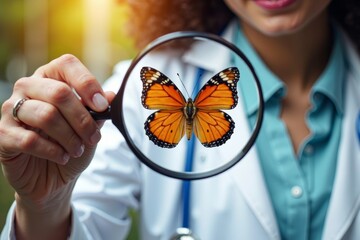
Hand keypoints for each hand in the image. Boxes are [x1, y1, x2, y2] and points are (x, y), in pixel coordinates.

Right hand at [0, 54, 114, 238]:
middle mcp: (28, 88)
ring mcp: (10, 109)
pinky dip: (53, 151)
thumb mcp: (90, 127)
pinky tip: (62, 157)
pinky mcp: (3, 134)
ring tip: (78, 149)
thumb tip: (112, 96)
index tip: (103, 106)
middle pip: (59, 92)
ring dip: (70, 137)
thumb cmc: (71, 145)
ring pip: (46, 115)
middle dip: (83, 119)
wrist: (54, 176)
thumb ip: (98, 111)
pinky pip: (30, 140)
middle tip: (94, 137)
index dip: (87, 83)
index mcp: (50, 78)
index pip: (66, 64)